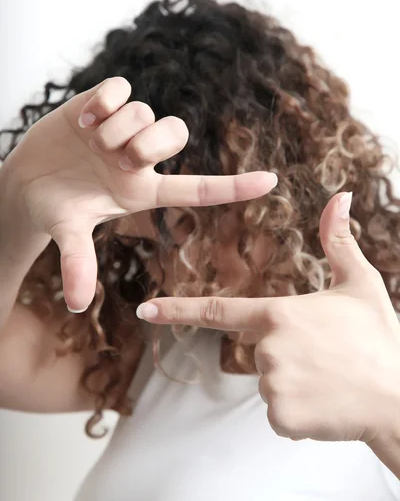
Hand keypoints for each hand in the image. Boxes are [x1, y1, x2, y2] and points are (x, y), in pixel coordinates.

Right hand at [4, 77, 276, 310]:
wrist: (24, 182)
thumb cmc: (54, 210)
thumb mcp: (67, 234)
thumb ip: (78, 263)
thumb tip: (78, 306)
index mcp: (143, 191)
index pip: (197, 189)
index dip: (235, 187)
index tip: (272, 182)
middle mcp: (138, 158)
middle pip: (177, 134)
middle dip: (152, 143)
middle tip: (119, 159)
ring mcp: (120, 129)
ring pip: (147, 112)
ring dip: (117, 128)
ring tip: (90, 142)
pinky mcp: (99, 104)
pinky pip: (120, 88)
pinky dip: (104, 101)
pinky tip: (83, 119)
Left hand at [136, 192, 399, 444]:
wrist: (399, 399)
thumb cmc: (378, 339)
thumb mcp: (359, 284)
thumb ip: (339, 241)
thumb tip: (340, 197)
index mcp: (278, 314)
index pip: (217, 312)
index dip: (178, 310)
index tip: (146, 310)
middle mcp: (267, 348)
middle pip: (258, 350)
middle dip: (285, 353)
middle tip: (325, 356)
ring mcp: (271, 384)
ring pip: (269, 381)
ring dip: (293, 382)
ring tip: (329, 378)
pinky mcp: (280, 416)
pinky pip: (279, 411)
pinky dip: (298, 410)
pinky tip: (325, 402)